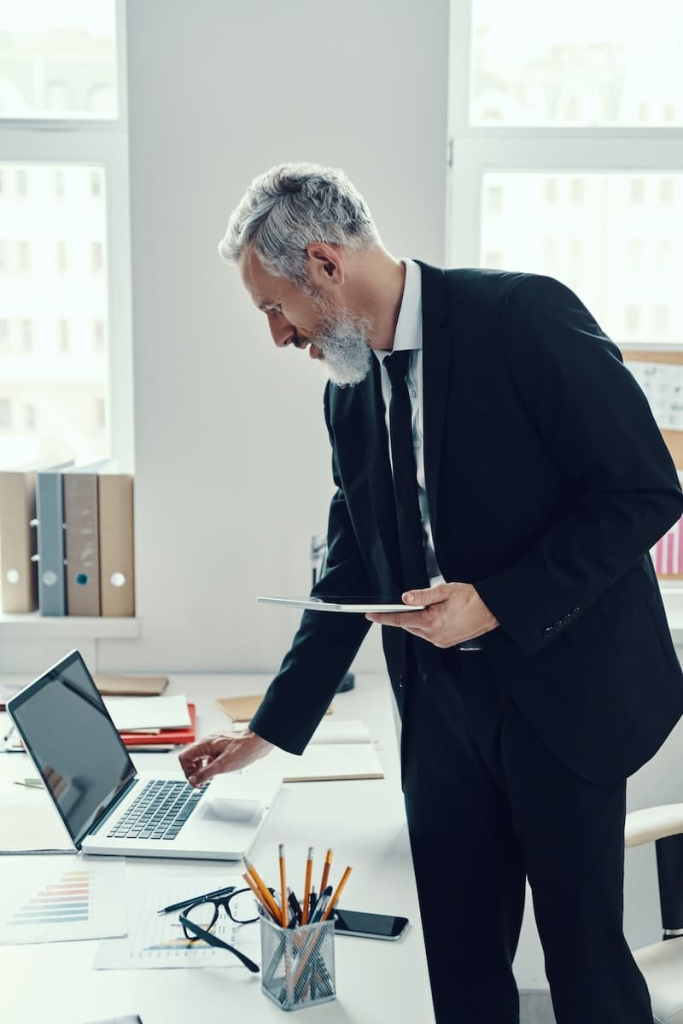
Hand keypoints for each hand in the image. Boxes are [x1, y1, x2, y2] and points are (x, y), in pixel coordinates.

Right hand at [178, 729, 273, 786]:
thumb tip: (193, 780)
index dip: (187, 771)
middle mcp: (208, 743)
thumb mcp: (223, 765)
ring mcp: (215, 745)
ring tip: (207, 780)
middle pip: (190, 758)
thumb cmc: (245, 748)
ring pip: (200, 758)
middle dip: (193, 772)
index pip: (184, 757)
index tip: (196, 780)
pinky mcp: (222, 748)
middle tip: (200, 783)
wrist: (259, 740)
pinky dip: (209, 766)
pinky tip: (216, 773)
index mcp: (205, 744)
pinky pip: (209, 757)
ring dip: (201, 770)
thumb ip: (205, 773)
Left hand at [365, 582, 498, 648]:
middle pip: (409, 626)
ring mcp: (441, 641)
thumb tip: (405, 598)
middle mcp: (435, 635)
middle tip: (405, 604)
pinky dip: (426, 625)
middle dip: (403, 616)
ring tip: (427, 607)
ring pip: (418, 630)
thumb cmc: (472, 598)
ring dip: (416, 620)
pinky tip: (434, 615)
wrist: (491, 610)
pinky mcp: (446, 643)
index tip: (371, 615)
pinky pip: (428, 634)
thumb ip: (423, 595)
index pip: (401, 620)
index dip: (383, 618)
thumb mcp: (445, 590)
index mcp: (433, 622)